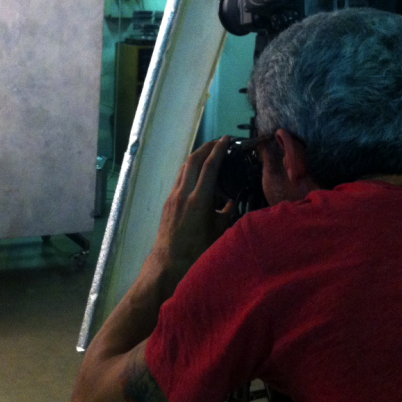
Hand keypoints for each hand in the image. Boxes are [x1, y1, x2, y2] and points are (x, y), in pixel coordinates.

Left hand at [148, 137, 235, 292]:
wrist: (168, 263)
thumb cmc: (197, 251)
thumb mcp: (219, 233)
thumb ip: (228, 214)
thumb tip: (232, 203)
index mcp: (198, 200)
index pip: (209, 167)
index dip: (218, 150)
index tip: (227, 139)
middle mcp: (183, 194)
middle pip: (193, 161)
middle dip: (206, 148)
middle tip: (219, 141)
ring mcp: (173, 197)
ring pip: (184, 168)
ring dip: (196, 157)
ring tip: (209, 153)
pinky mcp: (168, 202)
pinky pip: (180, 179)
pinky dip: (190, 170)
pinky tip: (197, 173)